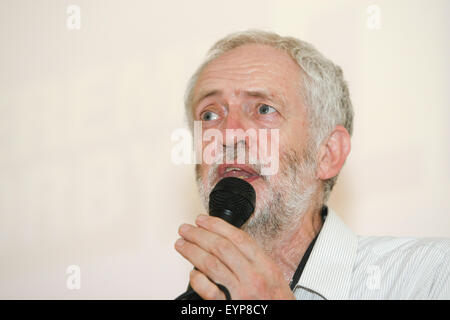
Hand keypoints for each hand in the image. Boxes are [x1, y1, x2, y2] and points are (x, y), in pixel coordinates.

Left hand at [174, 214, 294, 299]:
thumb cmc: (275, 302)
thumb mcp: (273, 277)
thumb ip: (253, 260)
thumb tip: (227, 244)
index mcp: (265, 266)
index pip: (238, 237)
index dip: (216, 225)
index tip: (202, 220)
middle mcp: (253, 278)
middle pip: (221, 247)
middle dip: (199, 235)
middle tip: (186, 229)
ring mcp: (240, 293)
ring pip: (211, 264)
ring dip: (192, 251)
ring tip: (181, 244)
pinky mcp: (228, 307)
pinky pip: (208, 290)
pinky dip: (197, 279)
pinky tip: (192, 273)